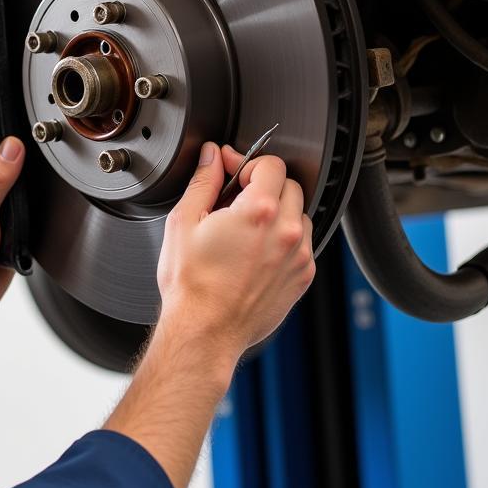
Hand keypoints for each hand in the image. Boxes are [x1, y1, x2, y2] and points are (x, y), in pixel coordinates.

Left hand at [0, 136, 25, 320]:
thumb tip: (11, 148)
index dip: (5, 148)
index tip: (21, 146)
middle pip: (11, 171)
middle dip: (21, 182)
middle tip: (16, 196)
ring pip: (23, 195)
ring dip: (27, 205)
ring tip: (17, 218)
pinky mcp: (10, 229)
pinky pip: (30, 217)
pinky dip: (32, 223)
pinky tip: (25, 229)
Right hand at [156, 142, 314, 365]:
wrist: (206, 330)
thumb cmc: (192, 284)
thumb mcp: (184, 222)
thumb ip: (203, 181)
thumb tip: (211, 157)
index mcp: (258, 211)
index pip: (270, 164)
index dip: (246, 161)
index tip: (231, 169)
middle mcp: (286, 231)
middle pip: (288, 185)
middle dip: (263, 184)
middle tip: (235, 198)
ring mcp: (299, 256)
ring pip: (299, 213)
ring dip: (278, 211)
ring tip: (247, 227)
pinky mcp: (303, 277)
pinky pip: (302, 243)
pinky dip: (285, 238)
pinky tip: (257, 249)